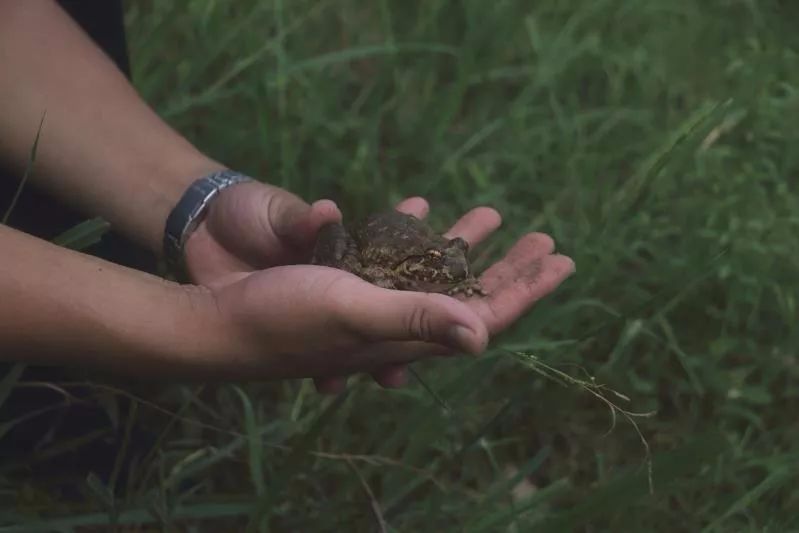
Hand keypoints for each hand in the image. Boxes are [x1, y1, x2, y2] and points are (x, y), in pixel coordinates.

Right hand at [181, 180, 573, 387]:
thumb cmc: (281, 319)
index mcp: (406, 335)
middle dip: (509, 267)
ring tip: (492, 214)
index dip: (526, 290)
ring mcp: (367, 298)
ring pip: (432, 269)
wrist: (212, 318)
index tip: (563, 262)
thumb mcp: (353, 313)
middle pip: (469, 292)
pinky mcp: (340, 278)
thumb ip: (417, 321)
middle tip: (546, 238)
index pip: (484, 314)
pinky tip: (417, 208)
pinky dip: (410, 231)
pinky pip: (387, 252)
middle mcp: (393, 319)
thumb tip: (485, 337)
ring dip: (465, 244)